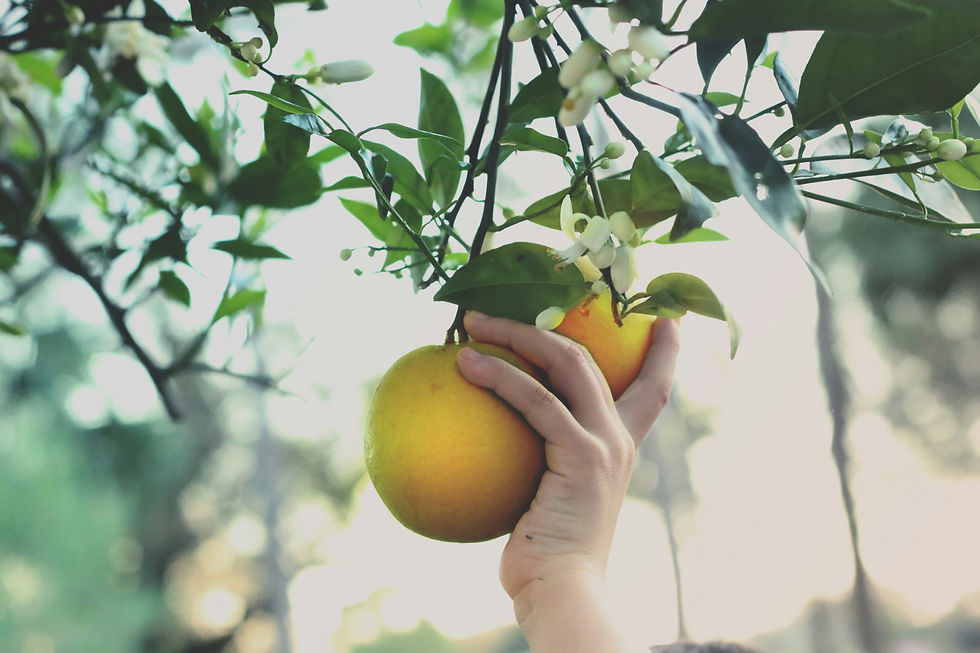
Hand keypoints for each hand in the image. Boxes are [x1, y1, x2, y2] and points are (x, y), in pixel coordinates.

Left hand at [456, 310, 679, 599]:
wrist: (561, 590)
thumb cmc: (545, 553)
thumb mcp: (548, 499)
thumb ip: (538, 463)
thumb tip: (491, 442)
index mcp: (620, 447)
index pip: (652, 390)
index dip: (662, 353)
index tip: (666, 320)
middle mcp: (618, 439)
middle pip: (590, 357)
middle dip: (543, 323)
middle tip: (491, 311)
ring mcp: (604, 444)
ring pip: (565, 362)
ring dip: (515, 334)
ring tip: (473, 321)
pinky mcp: (581, 456)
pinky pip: (536, 401)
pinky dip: (499, 377)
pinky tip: (464, 365)